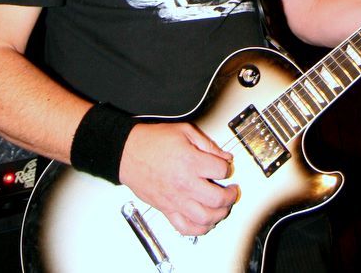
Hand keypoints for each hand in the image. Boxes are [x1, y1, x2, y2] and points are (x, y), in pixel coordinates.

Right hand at [119, 121, 237, 235]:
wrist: (128, 153)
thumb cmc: (152, 141)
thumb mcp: (184, 131)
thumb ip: (207, 144)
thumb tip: (224, 156)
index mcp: (190, 161)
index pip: (221, 170)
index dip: (227, 167)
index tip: (226, 166)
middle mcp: (184, 183)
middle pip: (217, 199)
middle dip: (230, 195)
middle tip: (232, 191)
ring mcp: (175, 199)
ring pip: (205, 218)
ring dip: (220, 214)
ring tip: (223, 207)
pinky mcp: (166, 209)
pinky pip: (185, 228)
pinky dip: (199, 229)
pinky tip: (206, 222)